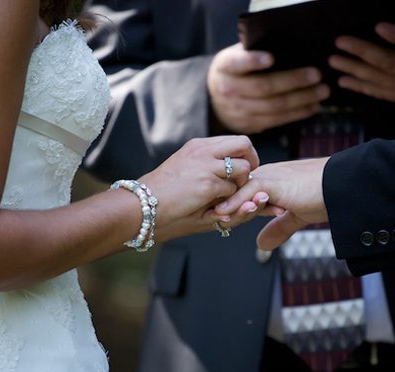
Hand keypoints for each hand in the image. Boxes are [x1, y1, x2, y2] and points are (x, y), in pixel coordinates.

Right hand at [138, 136, 264, 239]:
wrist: (141, 206)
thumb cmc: (164, 194)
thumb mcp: (188, 169)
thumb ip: (210, 164)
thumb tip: (238, 167)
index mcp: (198, 146)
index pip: (235, 141)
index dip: (244, 156)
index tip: (244, 171)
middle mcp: (203, 150)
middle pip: (244, 144)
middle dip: (253, 161)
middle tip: (248, 179)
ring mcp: (206, 166)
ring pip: (243, 168)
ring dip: (242, 184)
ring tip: (230, 196)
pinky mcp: (208, 184)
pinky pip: (233, 189)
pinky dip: (230, 200)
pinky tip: (217, 208)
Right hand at [207, 43, 328, 133]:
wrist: (216, 99)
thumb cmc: (236, 70)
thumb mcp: (237, 55)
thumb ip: (256, 50)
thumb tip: (291, 45)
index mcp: (225, 66)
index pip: (237, 63)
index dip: (253, 61)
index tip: (271, 57)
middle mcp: (228, 89)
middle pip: (263, 87)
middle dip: (292, 81)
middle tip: (316, 74)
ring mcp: (238, 110)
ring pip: (274, 107)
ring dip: (302, 100)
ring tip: (322, 91)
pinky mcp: (250, 125)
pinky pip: (277, 120)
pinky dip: (298, 113)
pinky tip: (313, 106)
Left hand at [214, 157, 328, 249]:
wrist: (342, 187)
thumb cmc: (325, 197)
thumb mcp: (298, 216)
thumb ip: (279, 228)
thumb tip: (262, 245)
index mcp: (270, 180)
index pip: (241, 191)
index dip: (229, 205)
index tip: (217, 219)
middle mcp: (266, 175)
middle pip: (235, 188)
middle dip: (221, 203)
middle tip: (206, 218)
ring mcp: (270, 177)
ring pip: (238, 188)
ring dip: (225, 204)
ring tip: (212, 219)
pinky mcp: (275, 182)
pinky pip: (249, 191)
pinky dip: (236, 202)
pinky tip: (225, 214)